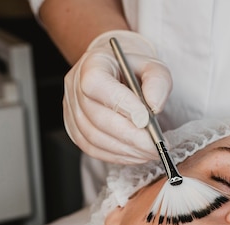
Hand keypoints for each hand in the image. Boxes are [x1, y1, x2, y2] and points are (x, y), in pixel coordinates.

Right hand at [63, 30, 172, 163]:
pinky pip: (92, 148)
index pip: (96, 84)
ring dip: (125, 149)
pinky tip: (136, 154)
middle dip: (130, 136)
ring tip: (150, 152)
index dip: (121, 104)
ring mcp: (72, 109)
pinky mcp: (75, 129)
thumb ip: (157, 81)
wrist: (119, 72)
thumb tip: (154, 106)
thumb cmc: (135, 69)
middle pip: (97, 117)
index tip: (146, 120)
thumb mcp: (153, 66)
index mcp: (93, 63)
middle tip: (155, 146)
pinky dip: (116, 156)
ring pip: (94, 137)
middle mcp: (75, 86)